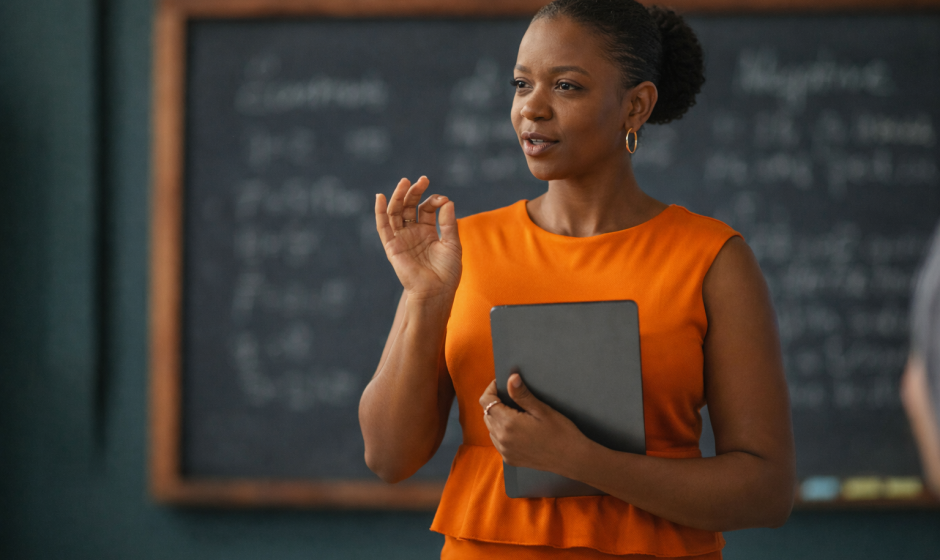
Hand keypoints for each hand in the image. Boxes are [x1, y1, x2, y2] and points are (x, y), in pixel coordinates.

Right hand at [376, 177, 461, 301]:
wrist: (436, 292)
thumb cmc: (447, 273)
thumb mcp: (452, 244)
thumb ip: (448, 223)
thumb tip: (448, 201)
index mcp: (428, 232)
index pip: (426, 209)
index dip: (434, 201)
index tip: (443, 200)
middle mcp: (413, 233)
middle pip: (410, 207)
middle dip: (415, 192)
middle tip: (422, 180)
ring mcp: (402, 239)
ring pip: (396, 213)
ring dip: (399, 196)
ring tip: (405, 182)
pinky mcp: (392, 246)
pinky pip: (383, 227)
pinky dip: (380, 212)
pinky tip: (379, 197)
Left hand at [479, 373, 587, 472]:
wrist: (572, 458)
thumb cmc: (561, 432)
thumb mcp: (542, 410)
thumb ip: (523, 395)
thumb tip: (511, 378)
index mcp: (509, 423)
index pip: (486, 402)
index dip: (491, 389)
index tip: (500, 383)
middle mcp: (502, 439)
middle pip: (486, 414)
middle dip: (494, 403)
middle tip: (510, 397)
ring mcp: (505, 451)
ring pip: (490, 428)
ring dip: (496, 418)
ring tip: (514, 412)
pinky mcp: (510, 459)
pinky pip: (497, 441)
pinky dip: (501, 432)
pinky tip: (516, 428)